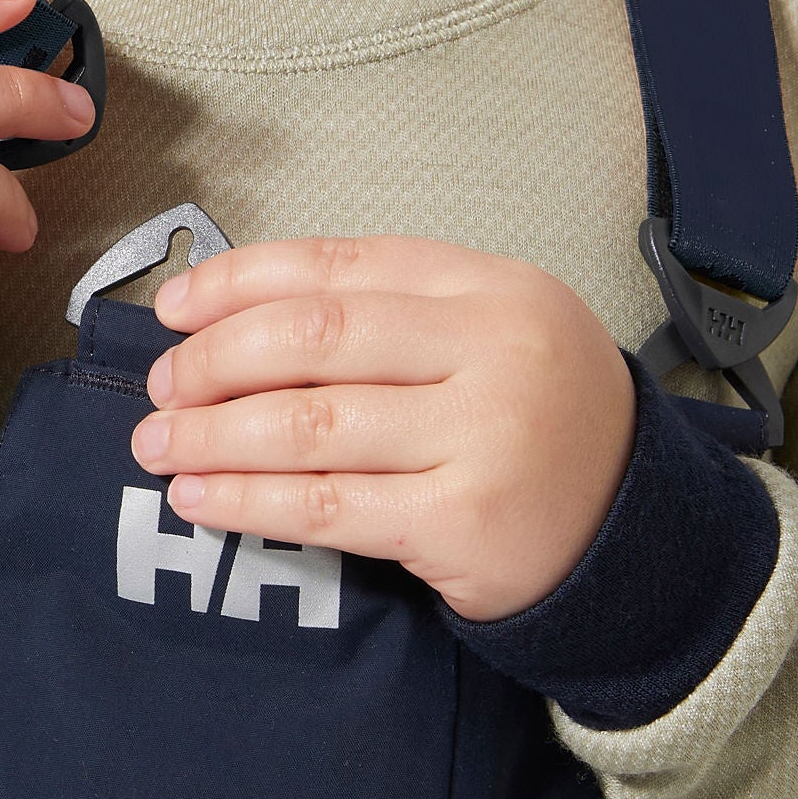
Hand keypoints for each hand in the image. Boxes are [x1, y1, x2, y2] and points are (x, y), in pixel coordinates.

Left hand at [129, 238, 635, 621]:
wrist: (638, 532)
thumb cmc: (540, 423)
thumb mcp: (491, 333)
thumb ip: (390, 311)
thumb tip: (237, 318)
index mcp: (488, 288)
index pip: (337, 266)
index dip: (239, 281)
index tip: (174, 307)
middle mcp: (491, 349)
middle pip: (313, 338)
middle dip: (213, 360)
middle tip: (160, 385)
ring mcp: (481, 435)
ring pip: (308, 424)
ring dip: (212, 435)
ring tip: (159, 445)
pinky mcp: (462, 520)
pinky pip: (327, 504)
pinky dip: (247, 501)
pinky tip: (199, 497)